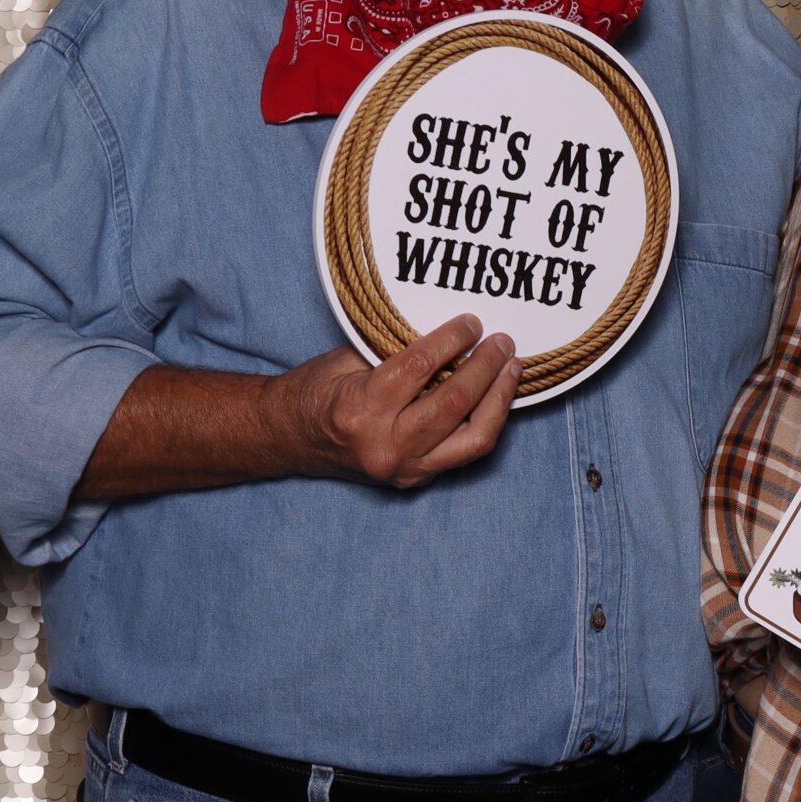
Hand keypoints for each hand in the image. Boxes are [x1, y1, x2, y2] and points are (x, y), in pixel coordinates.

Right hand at [263, 314, 520, 489]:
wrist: (288, 440)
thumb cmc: (315, 392)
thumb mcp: (347, 359)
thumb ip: (394, 351)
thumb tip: (450, 334)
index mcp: (360, 409)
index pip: (419, 367)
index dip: (452, 340)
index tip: (472, 322)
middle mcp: (384, 446)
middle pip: (454, 403)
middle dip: (486, 367)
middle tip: (503, 341)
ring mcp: (403, 470)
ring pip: (473, 438)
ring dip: (499, 400)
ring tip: (512, 369)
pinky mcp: (415, 480)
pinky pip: (464, 452)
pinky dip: (485, 422)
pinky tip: (496, 397)